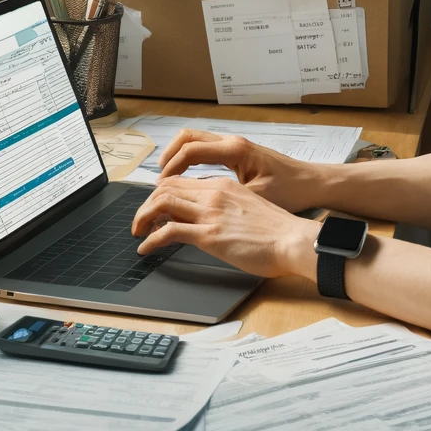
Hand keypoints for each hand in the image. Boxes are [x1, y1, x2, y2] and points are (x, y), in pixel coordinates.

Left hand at [130, 177, 319, 278]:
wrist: (293, 240)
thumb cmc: (278, 230)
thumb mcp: (251, 207)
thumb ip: (229, 206)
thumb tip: (215, 218)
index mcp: (224, 186)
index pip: (182, 182)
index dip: (162, 193)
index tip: (156, 207)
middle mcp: (214, 193)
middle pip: (166, 188)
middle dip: (147, 204)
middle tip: (141, 220)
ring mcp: (211, 213)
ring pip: (162, 204)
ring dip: (142, 217)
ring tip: (137, 232)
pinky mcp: (209, 235)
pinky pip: (168, 231)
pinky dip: (151, 240)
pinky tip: (146, 248)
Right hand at [157, 128, 324, 213]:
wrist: (314, 183)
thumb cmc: (292, 190)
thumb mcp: (256, 199)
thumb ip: (225, 200)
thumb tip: (196, 209)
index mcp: (235, 150)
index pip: (191, 150)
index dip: (171, 168)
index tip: (159, 186)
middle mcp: (233, 143)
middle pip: (188, 138)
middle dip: (168, 156)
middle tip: (156, 179)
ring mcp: (236, 146)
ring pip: (197, 141)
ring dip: (178, 156)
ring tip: (166, 179)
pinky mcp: (239, 154)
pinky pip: (207, 150)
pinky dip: (191, 160)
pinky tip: (187, 179)